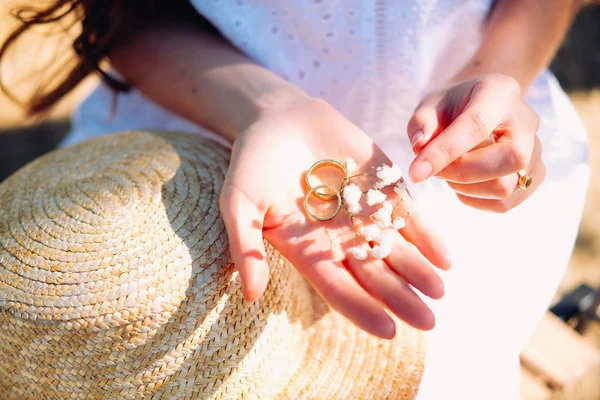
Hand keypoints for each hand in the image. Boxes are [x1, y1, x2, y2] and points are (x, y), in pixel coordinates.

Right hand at [219, 97, 450, 338]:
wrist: (279, 118)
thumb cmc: (252, 163)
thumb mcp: (239, 203)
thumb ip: (246, 246)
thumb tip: (250, 295)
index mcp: (309, 251)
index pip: (338, 288)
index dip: (362, 310)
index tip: (389, 331)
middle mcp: (340, 239)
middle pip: (375, 276)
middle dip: (401, 299)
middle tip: (428, 322)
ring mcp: (364, 214)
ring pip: (396, 249)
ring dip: (419, 271)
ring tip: (440, 290)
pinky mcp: (383, 187)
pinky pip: (408, 215)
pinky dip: (427, 234)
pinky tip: (446, 256)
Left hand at [407, 74, 544, 212]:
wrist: (474, 109)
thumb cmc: (449, 108)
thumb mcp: (429, 105)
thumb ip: (422, 123)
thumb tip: (420, 146)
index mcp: (499, 93)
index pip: (477, 125)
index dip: (444, 152)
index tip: (415, 173)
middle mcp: (527, 120)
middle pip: (511, 158)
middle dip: (463, 173)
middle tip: (437, 169)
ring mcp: (536, 149)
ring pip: (506, 186)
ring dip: (465, 188)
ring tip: (449, 172)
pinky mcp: (533, 175)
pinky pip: (504, 203)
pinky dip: (475, 200)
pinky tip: (463, 184)